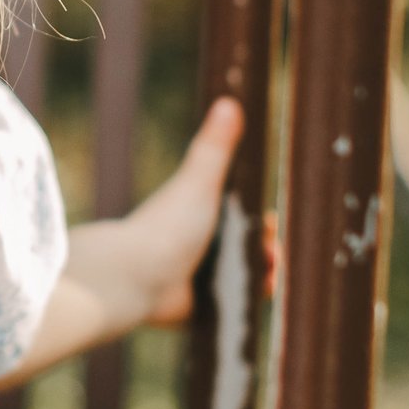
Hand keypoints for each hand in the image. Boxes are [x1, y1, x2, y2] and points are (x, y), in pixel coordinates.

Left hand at [124, 99, 260, 327]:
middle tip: (271, 257)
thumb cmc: (167, 225)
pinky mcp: (195, 307)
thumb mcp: (198, 182)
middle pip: (246, 251)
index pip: (242, 219)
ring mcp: (197, 277)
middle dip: (265, 254)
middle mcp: (198, 245)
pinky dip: (245, 304)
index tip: (270, 225)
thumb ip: (215, 147)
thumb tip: (230, 100)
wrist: (136, 275)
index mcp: (199, 215)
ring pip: (242, 280)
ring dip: (260, 280)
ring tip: (268, 279)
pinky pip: (229, 308)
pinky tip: (257, 298)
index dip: (262, 224)